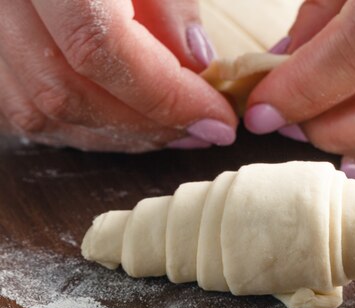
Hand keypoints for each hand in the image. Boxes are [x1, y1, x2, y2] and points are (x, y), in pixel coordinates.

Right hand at [0, 0, 237, 151]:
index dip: (166, 96)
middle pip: (66, 91)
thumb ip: (171, 1)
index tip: (219, 119)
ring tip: (171, 130)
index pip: (98, 45)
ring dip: (117, 134)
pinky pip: (23, 108)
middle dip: (147, 125)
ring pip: (39, 110)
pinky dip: (81, 127)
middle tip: (201, 131)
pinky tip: (125, 123)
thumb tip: (196, 64)